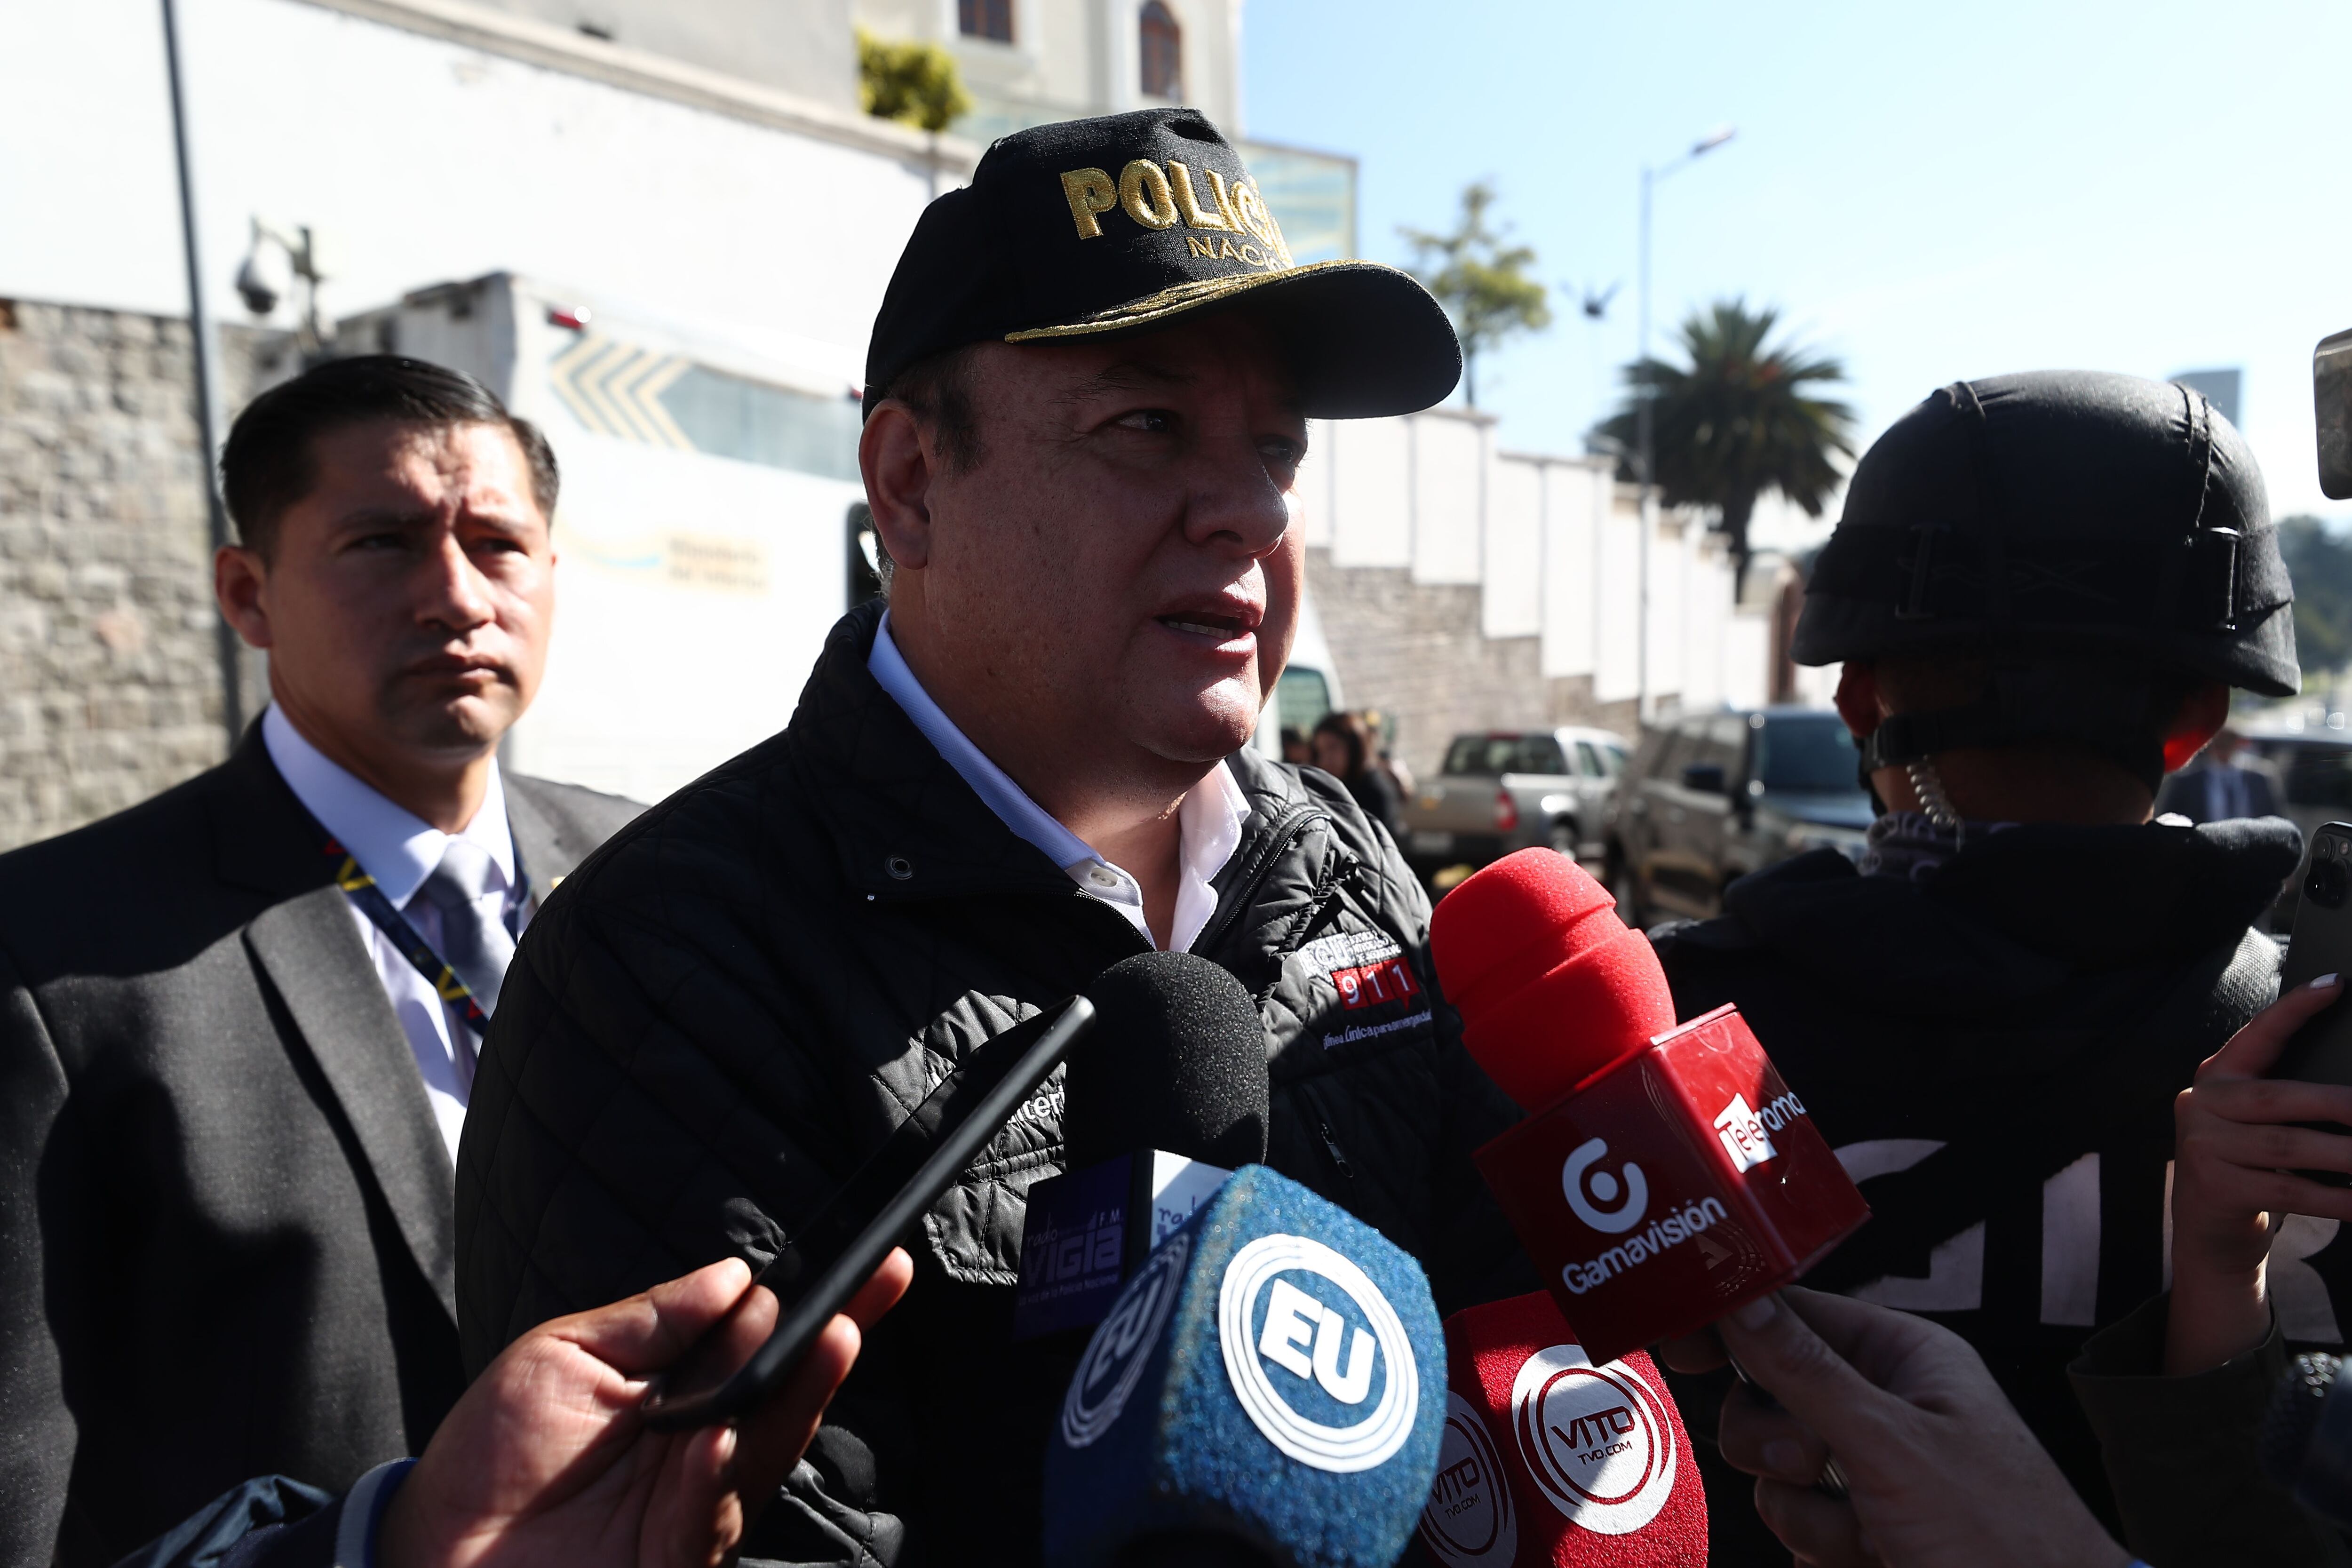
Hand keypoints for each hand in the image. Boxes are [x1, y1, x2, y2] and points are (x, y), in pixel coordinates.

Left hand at [378, 1250, 912, 1567]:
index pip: (766, 1338)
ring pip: (767, 1446)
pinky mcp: (676, 1556)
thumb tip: (738, 1275)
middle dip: (839, 1332)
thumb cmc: (491, 1456)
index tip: (870, 1260)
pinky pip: (709, 1515)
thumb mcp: (562, 1356)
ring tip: (830, 1335)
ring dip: (802, 1391)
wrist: (432, 1552)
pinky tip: (718, 1437)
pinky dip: (715, 1476)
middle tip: (876, 1281)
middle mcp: (704, 1445)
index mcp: (684, 1391)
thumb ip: (652, 1318)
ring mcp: (695, 1505)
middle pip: (789, 1386)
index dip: (822, 1301)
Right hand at [1662, 1289, 2125, 1567]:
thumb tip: (1738, 1300)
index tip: (1684, 1346)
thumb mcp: (1892, 1445)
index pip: (1794, 1314)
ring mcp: (1873, 1472)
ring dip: (1810, 1513)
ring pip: (1775, 1470)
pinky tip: (1876, 1558)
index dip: (1735, 1326)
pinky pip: (1795, 1523)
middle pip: (1768, 1397)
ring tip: (1872, 1534)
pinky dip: (1824, 1547)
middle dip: (1778, 1444)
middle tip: (1814, 1467)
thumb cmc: (2006, 1538)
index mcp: (1904, 1358)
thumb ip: (1805, 1371)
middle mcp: (1885, 1406)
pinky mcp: (1863, 1528)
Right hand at [2166, 972, 2351, 1373]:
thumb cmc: (2248, 1167)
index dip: (2296, 1008)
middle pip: (2280, 1096)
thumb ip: (2286, 1100)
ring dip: (2347, 1155)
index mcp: (2216, 1077)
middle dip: (2340, 1104)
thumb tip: (2350, 1093)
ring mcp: (2203, 1146)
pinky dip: (2336, 1198)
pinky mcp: (2215, 1187)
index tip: (2338, 984)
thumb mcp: (2254, 1124)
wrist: (2207, 1234)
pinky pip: (2290, 1189)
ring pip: (2290, 1145)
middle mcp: (2201, 1103)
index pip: (2259, 1034)